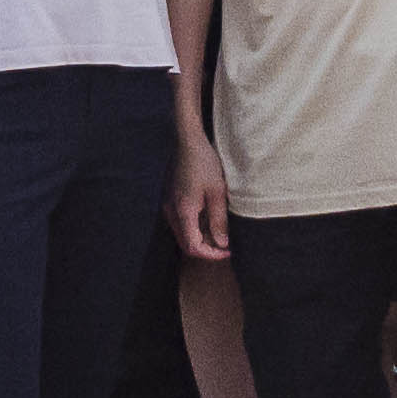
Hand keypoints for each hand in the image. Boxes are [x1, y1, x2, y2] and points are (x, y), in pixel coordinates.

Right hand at [172, 131, 236, 261]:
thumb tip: (222, 244)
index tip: (227, 251)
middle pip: (186, 244)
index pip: (193, 247)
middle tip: (225, 245)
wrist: (188, 142)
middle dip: (206, 249)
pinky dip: (195, 228)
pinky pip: (181, 223)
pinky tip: (209, 219)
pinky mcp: (171, 200)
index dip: (211, 254)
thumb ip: (219, 221)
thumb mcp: (217, 192)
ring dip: (200, 239)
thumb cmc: (205, 163)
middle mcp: (171, 212)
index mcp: (183, 211)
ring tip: (220, 232)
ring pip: (183, 234)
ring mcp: (169, 206)